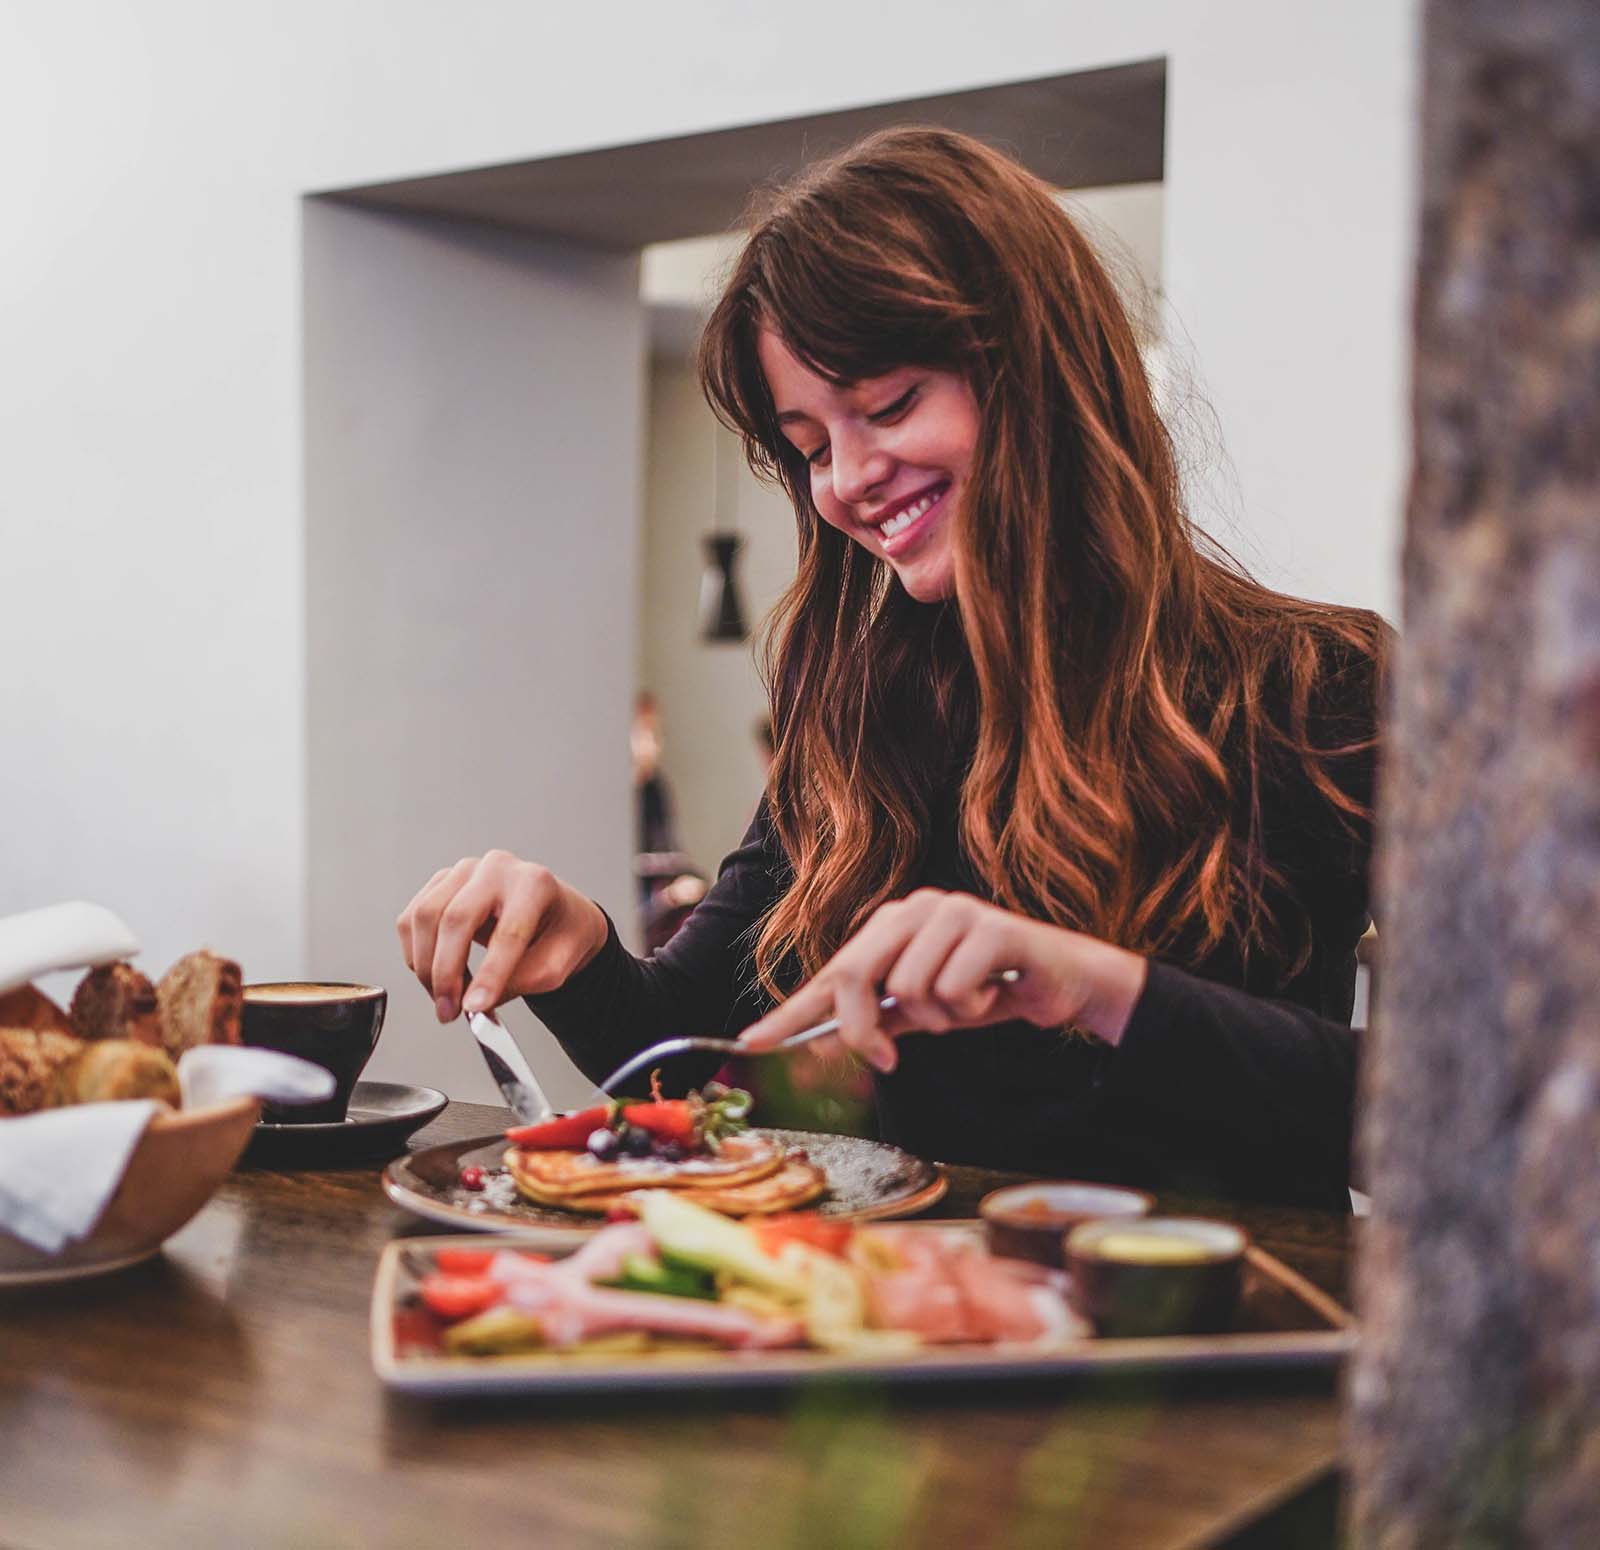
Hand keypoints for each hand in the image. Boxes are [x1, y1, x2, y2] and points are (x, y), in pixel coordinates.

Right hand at [396, 851, 609, 1021]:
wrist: (553, 913)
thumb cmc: (557, 935)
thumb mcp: (555, 966)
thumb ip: (518, 983)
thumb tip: (474, 1003)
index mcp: (535, 884)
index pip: (508, 931)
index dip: (489, 974)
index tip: (475, 1007)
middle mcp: (498, 869)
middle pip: (456, 917)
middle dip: (445, 973)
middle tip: (448, 1011)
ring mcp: (465, 871)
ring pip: (425, 917)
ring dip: (426, 966)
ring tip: (444, 997)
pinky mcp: (441, 882)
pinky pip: (411, 918)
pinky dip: (415, 954)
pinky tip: (434, 974)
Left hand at [736, 888, 1147, 1072]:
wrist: (1061, 983)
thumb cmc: (988, 991)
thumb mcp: (924, 1011)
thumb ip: (877, 1019)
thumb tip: (816, 1043)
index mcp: (893, 924)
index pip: (831, 971)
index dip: (790, 1011)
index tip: (752, 1043)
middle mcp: (916, 909)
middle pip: (856, 974)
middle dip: (865, 1028)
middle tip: (888, 1059)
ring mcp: (952, 912)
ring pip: (910, 990)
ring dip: (940, 1017)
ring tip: (970, 1002)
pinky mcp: (989, 927)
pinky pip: (954, 989)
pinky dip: (973, 1007)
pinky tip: (996, 991)